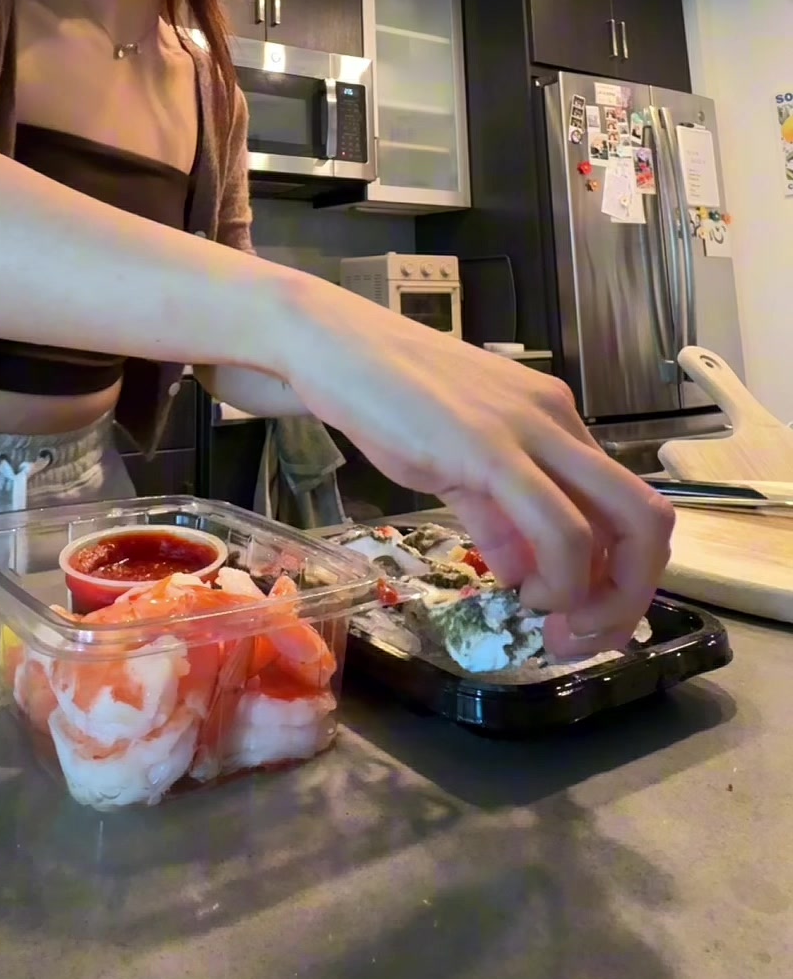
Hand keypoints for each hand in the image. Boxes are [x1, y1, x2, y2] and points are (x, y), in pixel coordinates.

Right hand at [276, 277, 674, 658]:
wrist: (329, 344)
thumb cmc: (385, 395)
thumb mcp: (455, 461)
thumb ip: (496, 515)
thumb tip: (523, 573)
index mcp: (555, 419)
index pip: (625, 503)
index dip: (620, 573)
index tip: (584, 616)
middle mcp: (558, 419)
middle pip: (648, 516)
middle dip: (631, 592)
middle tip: (587, 634)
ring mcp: (529, 429)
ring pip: (619, 523)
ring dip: (597, 596)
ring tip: (549, 619)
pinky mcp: (490, 447)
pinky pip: (556, 525)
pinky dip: (559, 577)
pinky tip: (522, 592)